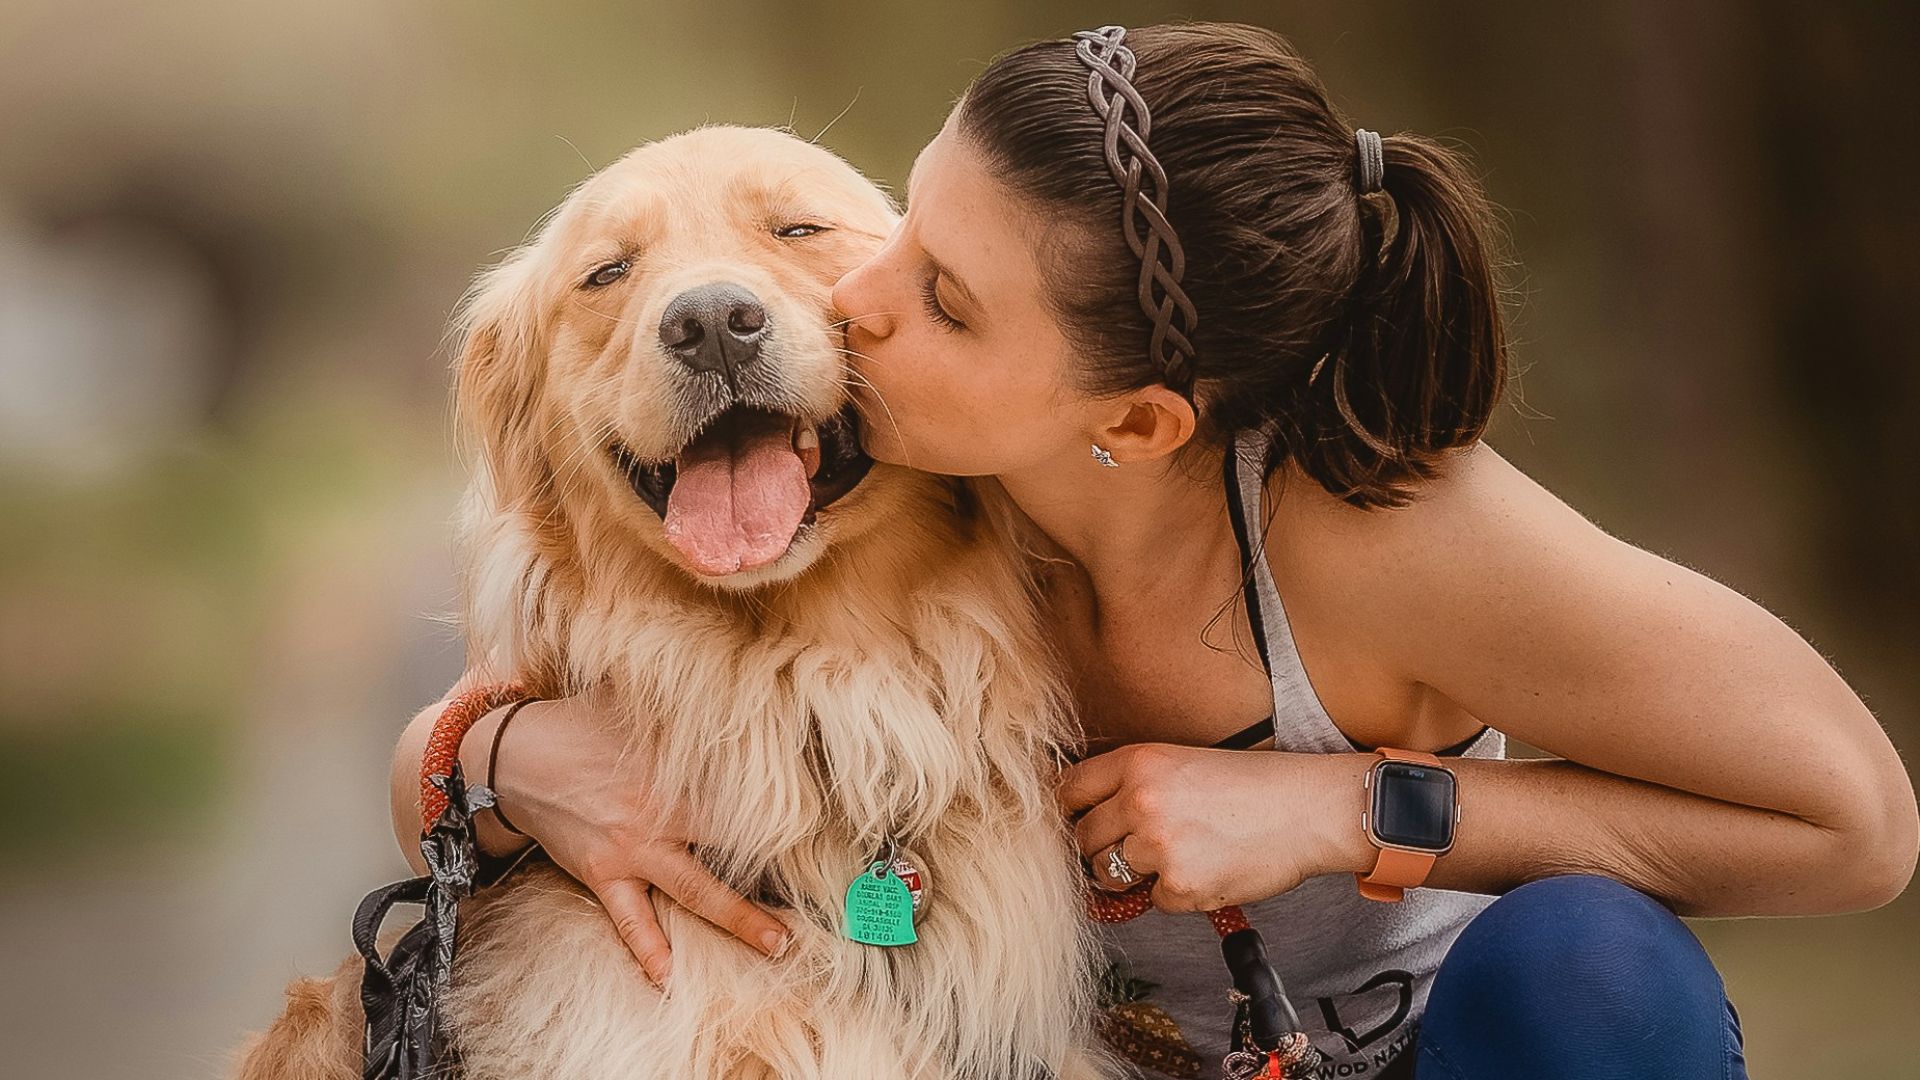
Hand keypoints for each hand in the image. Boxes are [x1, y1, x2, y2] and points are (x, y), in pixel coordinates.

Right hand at [479, 684, 793, 985]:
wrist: (517, 758)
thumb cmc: (581, 724)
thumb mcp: (628, 700)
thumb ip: (677, 697)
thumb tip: (723, 666)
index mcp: (676, 771)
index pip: (741, 791)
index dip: (782, 804)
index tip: (825, 819)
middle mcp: (661, 814)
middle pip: (732, 844)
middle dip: (776, 867)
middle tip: (824, 892)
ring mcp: (633, 850)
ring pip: (695, 891)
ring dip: (738, 919)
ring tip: (778, 945)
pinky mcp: (605, 876)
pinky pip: (632, 922)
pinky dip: (650, 952)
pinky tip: (669, 982)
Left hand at [1056, 743, 1373, 911]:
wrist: (1307, 809)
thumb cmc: (1248, 785)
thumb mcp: (1180, 763)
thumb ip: (1130, 784)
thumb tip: (1079, 815)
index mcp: (1138, 762)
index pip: (1068, 790)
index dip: (1067, 811)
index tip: (1075, 822)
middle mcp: (1140, 801)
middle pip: (1082, 839)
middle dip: (1099, 849)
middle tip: (1135, 847)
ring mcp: (1158, 847)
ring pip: (1108, 874)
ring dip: (1131, 875)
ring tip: (1176, 855)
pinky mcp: (1180, 887)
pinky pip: (1153, 900)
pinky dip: (1175, 893)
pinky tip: (1207, 869)